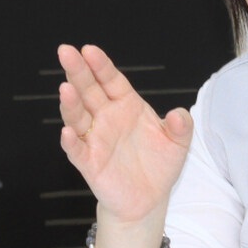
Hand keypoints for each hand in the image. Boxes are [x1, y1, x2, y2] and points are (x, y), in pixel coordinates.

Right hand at [57, 43, 192, 225]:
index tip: (89, 49)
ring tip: (66, 89)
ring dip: (71, 104)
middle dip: (77, 72)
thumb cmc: (159, 164)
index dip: (101, 66)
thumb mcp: (178, 142)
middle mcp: (107, 118)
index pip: (111, 80)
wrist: (149, 198)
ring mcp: (96, 139)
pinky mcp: (90, 163)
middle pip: (89, 91)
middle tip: (65, 52)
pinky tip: (67, 132)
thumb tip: (178, 113)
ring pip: (78, 117)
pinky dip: (70, 142)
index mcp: (127, 106)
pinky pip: (77, 150)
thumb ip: (181, 126)